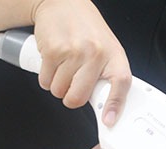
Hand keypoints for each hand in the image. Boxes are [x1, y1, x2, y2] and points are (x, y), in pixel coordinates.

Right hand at [32, 0, 130, 125]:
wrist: (63, 4)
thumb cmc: (87, 31)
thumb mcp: (107, 50)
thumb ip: (108, 75)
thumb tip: (108, 109)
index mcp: (114, 55)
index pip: (120, 83)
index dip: (115, 105)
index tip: (108, 120)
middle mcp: (95, 53)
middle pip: (78, 97)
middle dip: (71, 98)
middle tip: (73, 86)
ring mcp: (73, 51)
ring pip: (59, 91)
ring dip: (57, 86)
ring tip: (64, 67)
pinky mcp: (52, 50)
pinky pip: (45, 81)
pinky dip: (46, 77)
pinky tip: (53, 62)